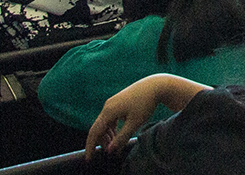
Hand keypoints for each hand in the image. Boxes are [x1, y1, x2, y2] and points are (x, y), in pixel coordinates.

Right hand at [86, 75, 206, 157]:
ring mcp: (112, 103)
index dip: (90, 147)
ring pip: (104, 123)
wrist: (155, 85)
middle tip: (110, 152)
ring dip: (107, 136)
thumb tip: (109, 151)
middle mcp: (107, 106)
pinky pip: (110, 118)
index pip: (94, 132)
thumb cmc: (146, 104)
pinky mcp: (118, 102)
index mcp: (109, 111)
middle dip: (101, 142)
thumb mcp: (135, 123)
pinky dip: (112, 128)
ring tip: (115, 145)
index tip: (88, 159)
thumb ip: (121, 138)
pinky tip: (117, 134)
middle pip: (98, 128)